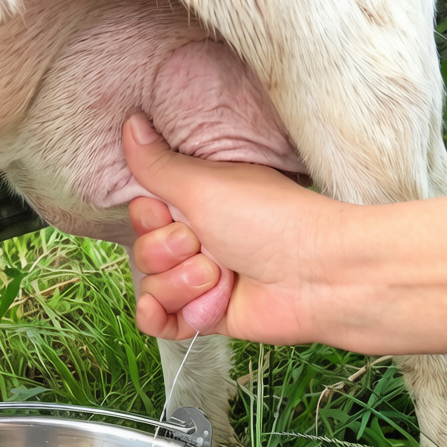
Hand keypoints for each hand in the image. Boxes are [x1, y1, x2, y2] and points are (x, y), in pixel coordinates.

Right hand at [123, 113, 351, 344]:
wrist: (316, 275)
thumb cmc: (269, 220)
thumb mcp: (203, 185)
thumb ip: (158, 165)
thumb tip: (130, 124)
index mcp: (198, 202)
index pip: (142, 214)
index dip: (149, 218)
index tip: (172, 213)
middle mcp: (198, 239)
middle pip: (144, 252)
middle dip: (168, 253)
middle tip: (206, 246)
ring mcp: (202, 280)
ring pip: (152, 288)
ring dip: (180, 285)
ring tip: (220, 278)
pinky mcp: (208, 315)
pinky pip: (161, 323)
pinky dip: (164, 317)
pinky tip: (176, 311)